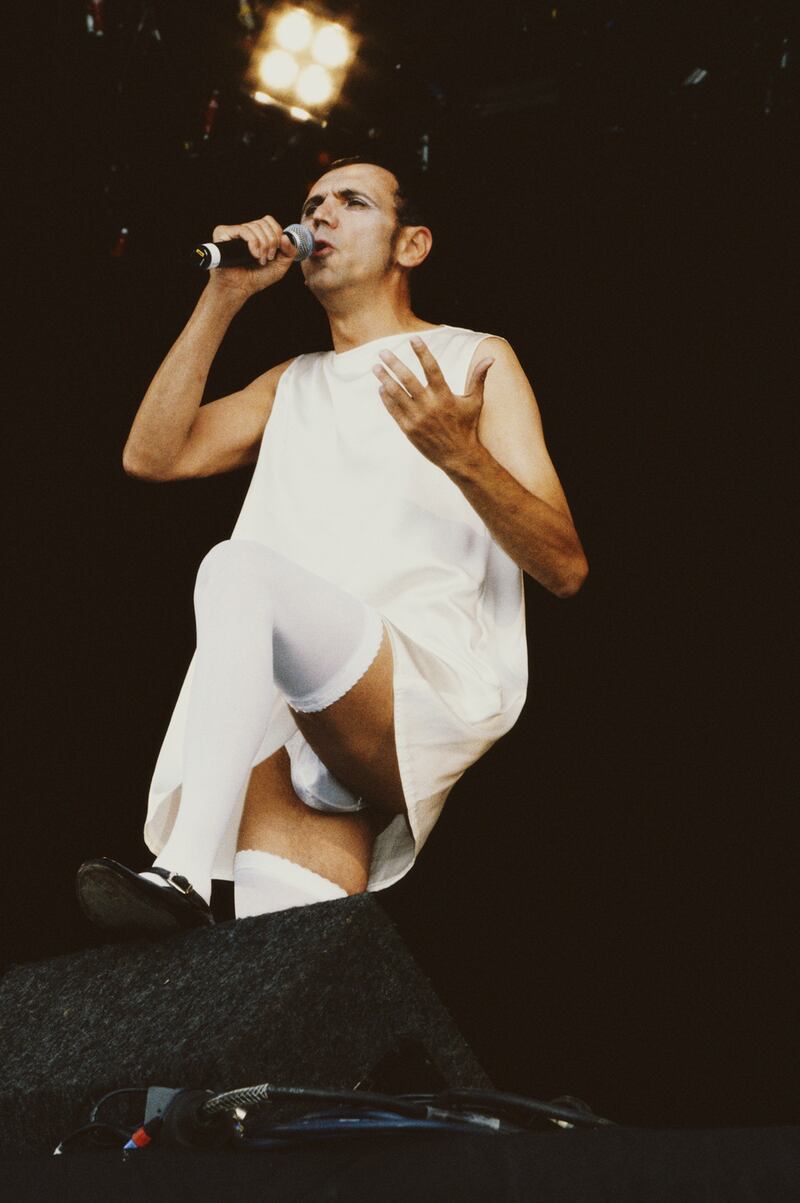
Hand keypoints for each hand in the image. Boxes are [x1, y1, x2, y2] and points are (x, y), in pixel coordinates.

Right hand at [206, 215, 297, 299]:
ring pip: (255, 226)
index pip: (269, 221)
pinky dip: (253, 243)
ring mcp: (234, 231)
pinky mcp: (223, 233)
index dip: (276, 234)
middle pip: (264, 223)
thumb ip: (290, 251)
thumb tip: (285, 236)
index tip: (275, 252)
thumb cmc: (257, 278)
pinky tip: (253, 255)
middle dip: (271, 242)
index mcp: (257, 234)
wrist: (239, 289)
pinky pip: (244, 230)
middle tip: (267, 259)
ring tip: (259, 260)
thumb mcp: (280, 265)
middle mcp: (246, 231)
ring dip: (262, 246)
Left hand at [372, 337, 494, 472]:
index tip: (413, 339)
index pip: (432, 368)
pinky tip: (381, 387)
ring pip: (397, 394)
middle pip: (408, 379)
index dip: (422, 352)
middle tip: (382, 352)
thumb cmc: (467, 426)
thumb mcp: (475, 401)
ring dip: (384, 379)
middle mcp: (430, 405)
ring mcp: (417, 418)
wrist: (458, 456)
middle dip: (394, 364)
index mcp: (445, 396)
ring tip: (375, 368)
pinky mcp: (408, 429)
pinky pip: (394, 410)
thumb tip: (491, 358)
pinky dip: (387, 398)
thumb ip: (479, 378)